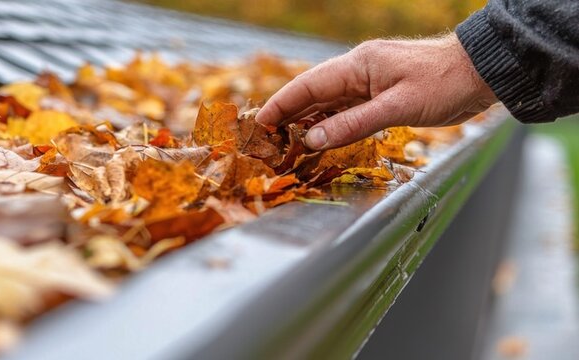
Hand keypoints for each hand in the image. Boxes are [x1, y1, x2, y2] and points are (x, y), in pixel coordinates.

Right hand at [255, 33, 497, 149]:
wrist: (483, 73)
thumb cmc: (444, 84)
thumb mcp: (397, 108)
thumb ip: (352, 125)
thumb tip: (312, 140)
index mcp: (358, 65)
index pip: (308, 85)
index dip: (281, 104)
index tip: (260, 123)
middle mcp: (359, 69)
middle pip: (313, 93)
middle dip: (288, 114)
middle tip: (266, 137)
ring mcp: (370, 81)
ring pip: (329, 102)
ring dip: (308, 121)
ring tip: (286, 142)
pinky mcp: (382, 92)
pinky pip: (347, 108)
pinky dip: (330, 123)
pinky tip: (320, 137)